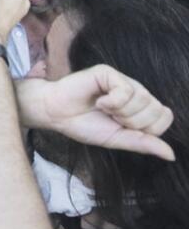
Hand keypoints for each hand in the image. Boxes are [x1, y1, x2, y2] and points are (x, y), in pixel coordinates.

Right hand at [24, 65, 174, 160]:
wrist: (56, 115)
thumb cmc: (83, 125)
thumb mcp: (117, 139)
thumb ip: (143, 144)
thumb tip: (171, 156)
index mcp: (139, 106)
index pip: (165, 117)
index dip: (147, 128)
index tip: (123, 127)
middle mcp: (134, 90)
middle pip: (155, 109)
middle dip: (132, 121)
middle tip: (111, 117)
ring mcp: (121, 80)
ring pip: (142, 98)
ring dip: (120, 112)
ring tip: (103, 108)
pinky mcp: (107, 72)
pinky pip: (125, 90)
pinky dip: (112, 102)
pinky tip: (98, 101)